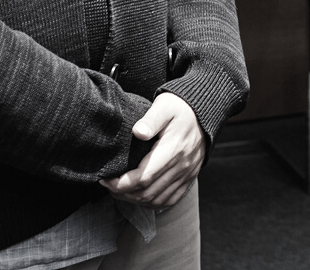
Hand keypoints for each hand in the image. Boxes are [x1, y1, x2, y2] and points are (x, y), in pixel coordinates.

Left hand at [100, 92, 205, 207]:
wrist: (204, 112)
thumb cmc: (179, 108)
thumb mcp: (164, 106)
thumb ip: (151, 119)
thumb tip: (137, 132)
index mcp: (173, 149)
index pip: (144, 177)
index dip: (121, 183)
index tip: (106, 178)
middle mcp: (181, 166)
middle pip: (147, 192)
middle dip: (123, 193)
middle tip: (108, 185)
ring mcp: (186, 174)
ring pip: (156, 200)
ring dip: (134, 200)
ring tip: (119, 191)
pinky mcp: (189, 178)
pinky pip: (169, 200)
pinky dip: (151, 203)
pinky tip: (138, 196)